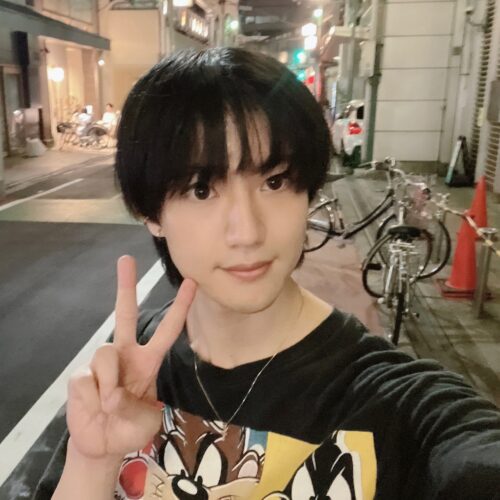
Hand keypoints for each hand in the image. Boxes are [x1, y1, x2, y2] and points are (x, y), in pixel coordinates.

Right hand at [66, 255, 196, 458]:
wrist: (103, 445)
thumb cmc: (131, 428)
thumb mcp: (147, 420)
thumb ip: (136, 405)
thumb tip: (111, 392)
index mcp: (148, 361)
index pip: (167, 330)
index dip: (180, 308)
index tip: (192, 283)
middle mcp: (126, 355)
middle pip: (126, 315)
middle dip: (126, 286)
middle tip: (126, 259)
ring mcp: (102, 364)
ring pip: (106, 354)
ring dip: (111, 385)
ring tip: (111, 406)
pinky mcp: (81, 376)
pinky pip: (88, 378)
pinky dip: (94, 398)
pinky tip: (95, 407)